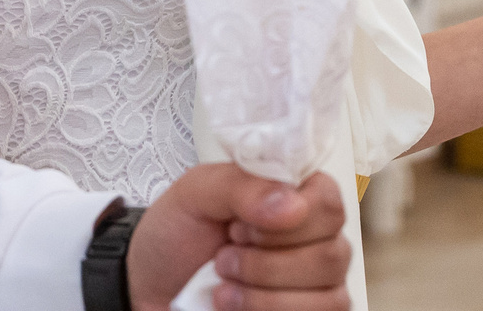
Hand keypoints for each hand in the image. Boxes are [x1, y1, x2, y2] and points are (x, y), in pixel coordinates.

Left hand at [128, 166, 349, 310]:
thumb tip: (293, 204)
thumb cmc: (176, 236)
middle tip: (224, 255)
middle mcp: (317, 240)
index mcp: (296, 196)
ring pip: (327, 296)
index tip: (239, 226)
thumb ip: (241, 185)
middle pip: (332, 253)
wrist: (150, 288)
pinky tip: (231, 306)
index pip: (330, 202)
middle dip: (266, 262)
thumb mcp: (194, 193)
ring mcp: (317, 285)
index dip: (287, 220)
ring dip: (263, 294)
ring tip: (222, 285)